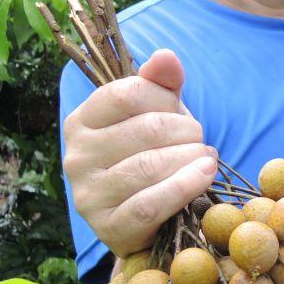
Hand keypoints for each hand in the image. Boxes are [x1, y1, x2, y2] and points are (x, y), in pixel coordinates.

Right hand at [62, 49, 216, 257]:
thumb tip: (165, 56)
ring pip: (150, 166)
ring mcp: (88, 195)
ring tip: (206, 160)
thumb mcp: (157, 114)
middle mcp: (77, 156)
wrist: (145, 219)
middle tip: (200, 141)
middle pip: (147, 129)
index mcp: (82, 121)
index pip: (126, 93)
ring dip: (192, 159)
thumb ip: (161, 84)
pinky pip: (150, 205)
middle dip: (187, 132)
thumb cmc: (151, 155)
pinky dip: (185, 187)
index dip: (165, 99)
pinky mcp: (107, 227)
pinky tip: (204, 176)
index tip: (180, 113)